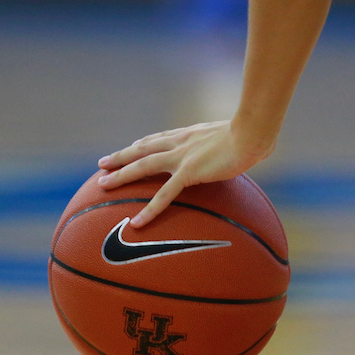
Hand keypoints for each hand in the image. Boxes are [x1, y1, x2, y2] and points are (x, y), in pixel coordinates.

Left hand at [96, 121, 271, 226]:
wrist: (253, 132)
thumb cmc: (252, 134)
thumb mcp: (234, 137)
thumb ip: (227, 146)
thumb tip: (238, 153)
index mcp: (189, 134)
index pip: (159, 138)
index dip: (142, 143)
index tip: (131, 146)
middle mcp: (179, 142)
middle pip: (141, 149)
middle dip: (120, 156)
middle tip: (102, 164)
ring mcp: (180, 157)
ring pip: (141, 166)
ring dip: (120, 175)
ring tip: (102, 185)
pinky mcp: (188, 172)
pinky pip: (164, 195)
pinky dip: (149, 209)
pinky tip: (137, 222)